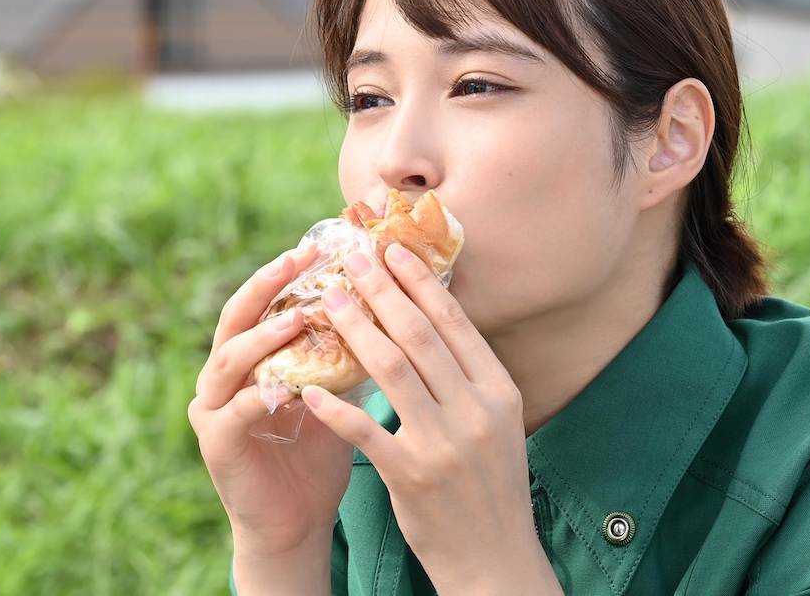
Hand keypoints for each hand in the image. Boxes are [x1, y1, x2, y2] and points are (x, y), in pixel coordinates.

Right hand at [188, 248, 353, 590]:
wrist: (298, 520)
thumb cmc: (322, 451)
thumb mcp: (338, 391)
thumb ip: (348, 350)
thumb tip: (394, 300)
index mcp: (253, 355)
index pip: (265, 300)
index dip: (289, 271)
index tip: (321, 242)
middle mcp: (224, 374)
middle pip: (236, 316)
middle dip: (266, 285)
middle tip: (296, 259)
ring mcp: (212, 408)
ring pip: (229, 359)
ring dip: (263, 336)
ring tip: (295, 317)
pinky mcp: (215, 444)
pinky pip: (234, 412)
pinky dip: (260, 396)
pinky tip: (286, 386)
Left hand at [302, 243, 560, 594]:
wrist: (495, 559)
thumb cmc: (490, 486)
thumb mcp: (496, 424)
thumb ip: (469, 377)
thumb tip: (435, 318)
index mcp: (499, 391)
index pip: (455, 324)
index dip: (420, 283)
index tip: (392, 250)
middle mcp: (475, 411)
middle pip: (419, 336)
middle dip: (381, 291)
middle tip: (352, 259)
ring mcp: (444, 444)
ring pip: (390, 369)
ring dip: (354, 328)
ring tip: (327, 299)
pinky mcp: (411, 476)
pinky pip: (365, 429)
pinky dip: (335, 404)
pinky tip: (310, 383)